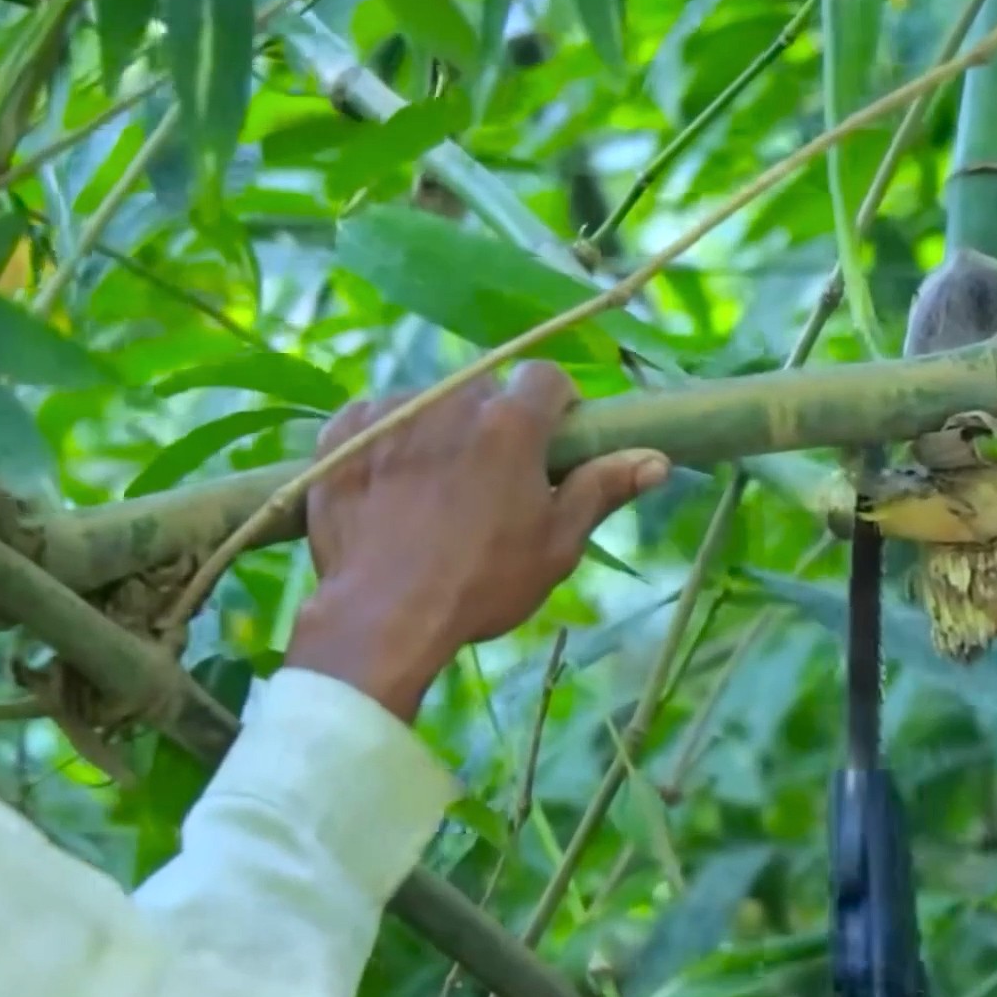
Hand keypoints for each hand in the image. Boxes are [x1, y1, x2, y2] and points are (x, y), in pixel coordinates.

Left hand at [285, 362, 670, 721]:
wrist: (381, 618)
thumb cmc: (482, 584)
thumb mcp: (556, 545)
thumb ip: (601, 489)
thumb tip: (657, 459)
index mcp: (510, 422)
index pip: (546, 378)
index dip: (556, 408)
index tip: (551, 447)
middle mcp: (450, 401)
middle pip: (484, 391)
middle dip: (494, 424)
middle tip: (491, 482)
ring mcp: (389, 414)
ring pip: (429, 404)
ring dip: (439, 431)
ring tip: (433, 491)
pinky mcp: (340, 435)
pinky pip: (372, 417)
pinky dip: (384, 440)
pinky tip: (388, 484)